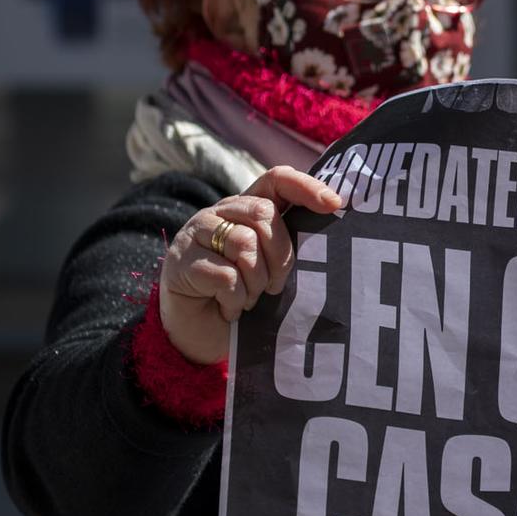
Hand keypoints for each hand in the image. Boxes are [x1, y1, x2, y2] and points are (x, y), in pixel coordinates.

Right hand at [157, 166, 343, 365]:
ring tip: (248, 299)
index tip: (334, 205)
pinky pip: (226, 276)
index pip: (276, 180)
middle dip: (280, 256)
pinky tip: (228, 309)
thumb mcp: (269, 271)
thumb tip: (330, 235)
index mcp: (246, 209)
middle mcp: (220, 213)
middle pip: (264, 213)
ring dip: (255, 282)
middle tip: (274, 287)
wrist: (197, 335)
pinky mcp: (182, 262)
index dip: (306, 186)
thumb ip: (287, 248)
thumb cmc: (241, 300)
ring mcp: (196, 234)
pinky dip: (236, 300)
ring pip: (244, 244)